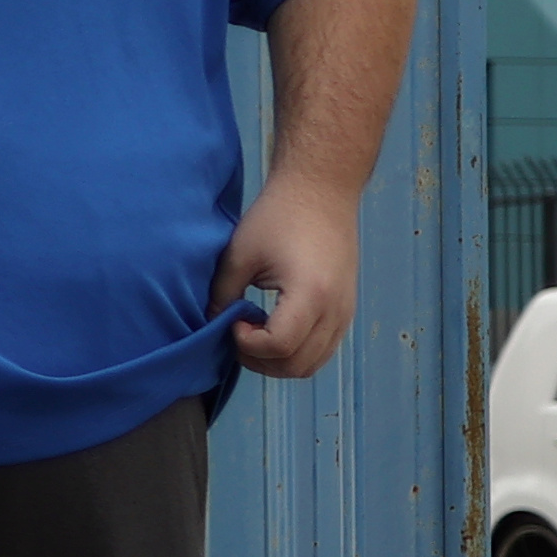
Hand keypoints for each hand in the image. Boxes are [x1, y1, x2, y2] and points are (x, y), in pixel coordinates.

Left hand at [216, 177, 361, 378]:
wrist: (321, 191)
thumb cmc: (278, 216)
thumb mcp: (240, 254)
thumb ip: (222, 295)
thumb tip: (210, 325)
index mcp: (310, 294)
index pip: (279, 346)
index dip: (247, 344)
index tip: (232, 321)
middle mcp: (335, 309)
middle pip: (297, 365)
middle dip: (260, 360)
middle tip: (237, 333)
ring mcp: (345, 311)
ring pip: (312, 364)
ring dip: (278, 360)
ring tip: (254, 332)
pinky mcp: (346, 309)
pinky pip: (323, 349)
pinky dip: (296, 351)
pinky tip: (273, 326)